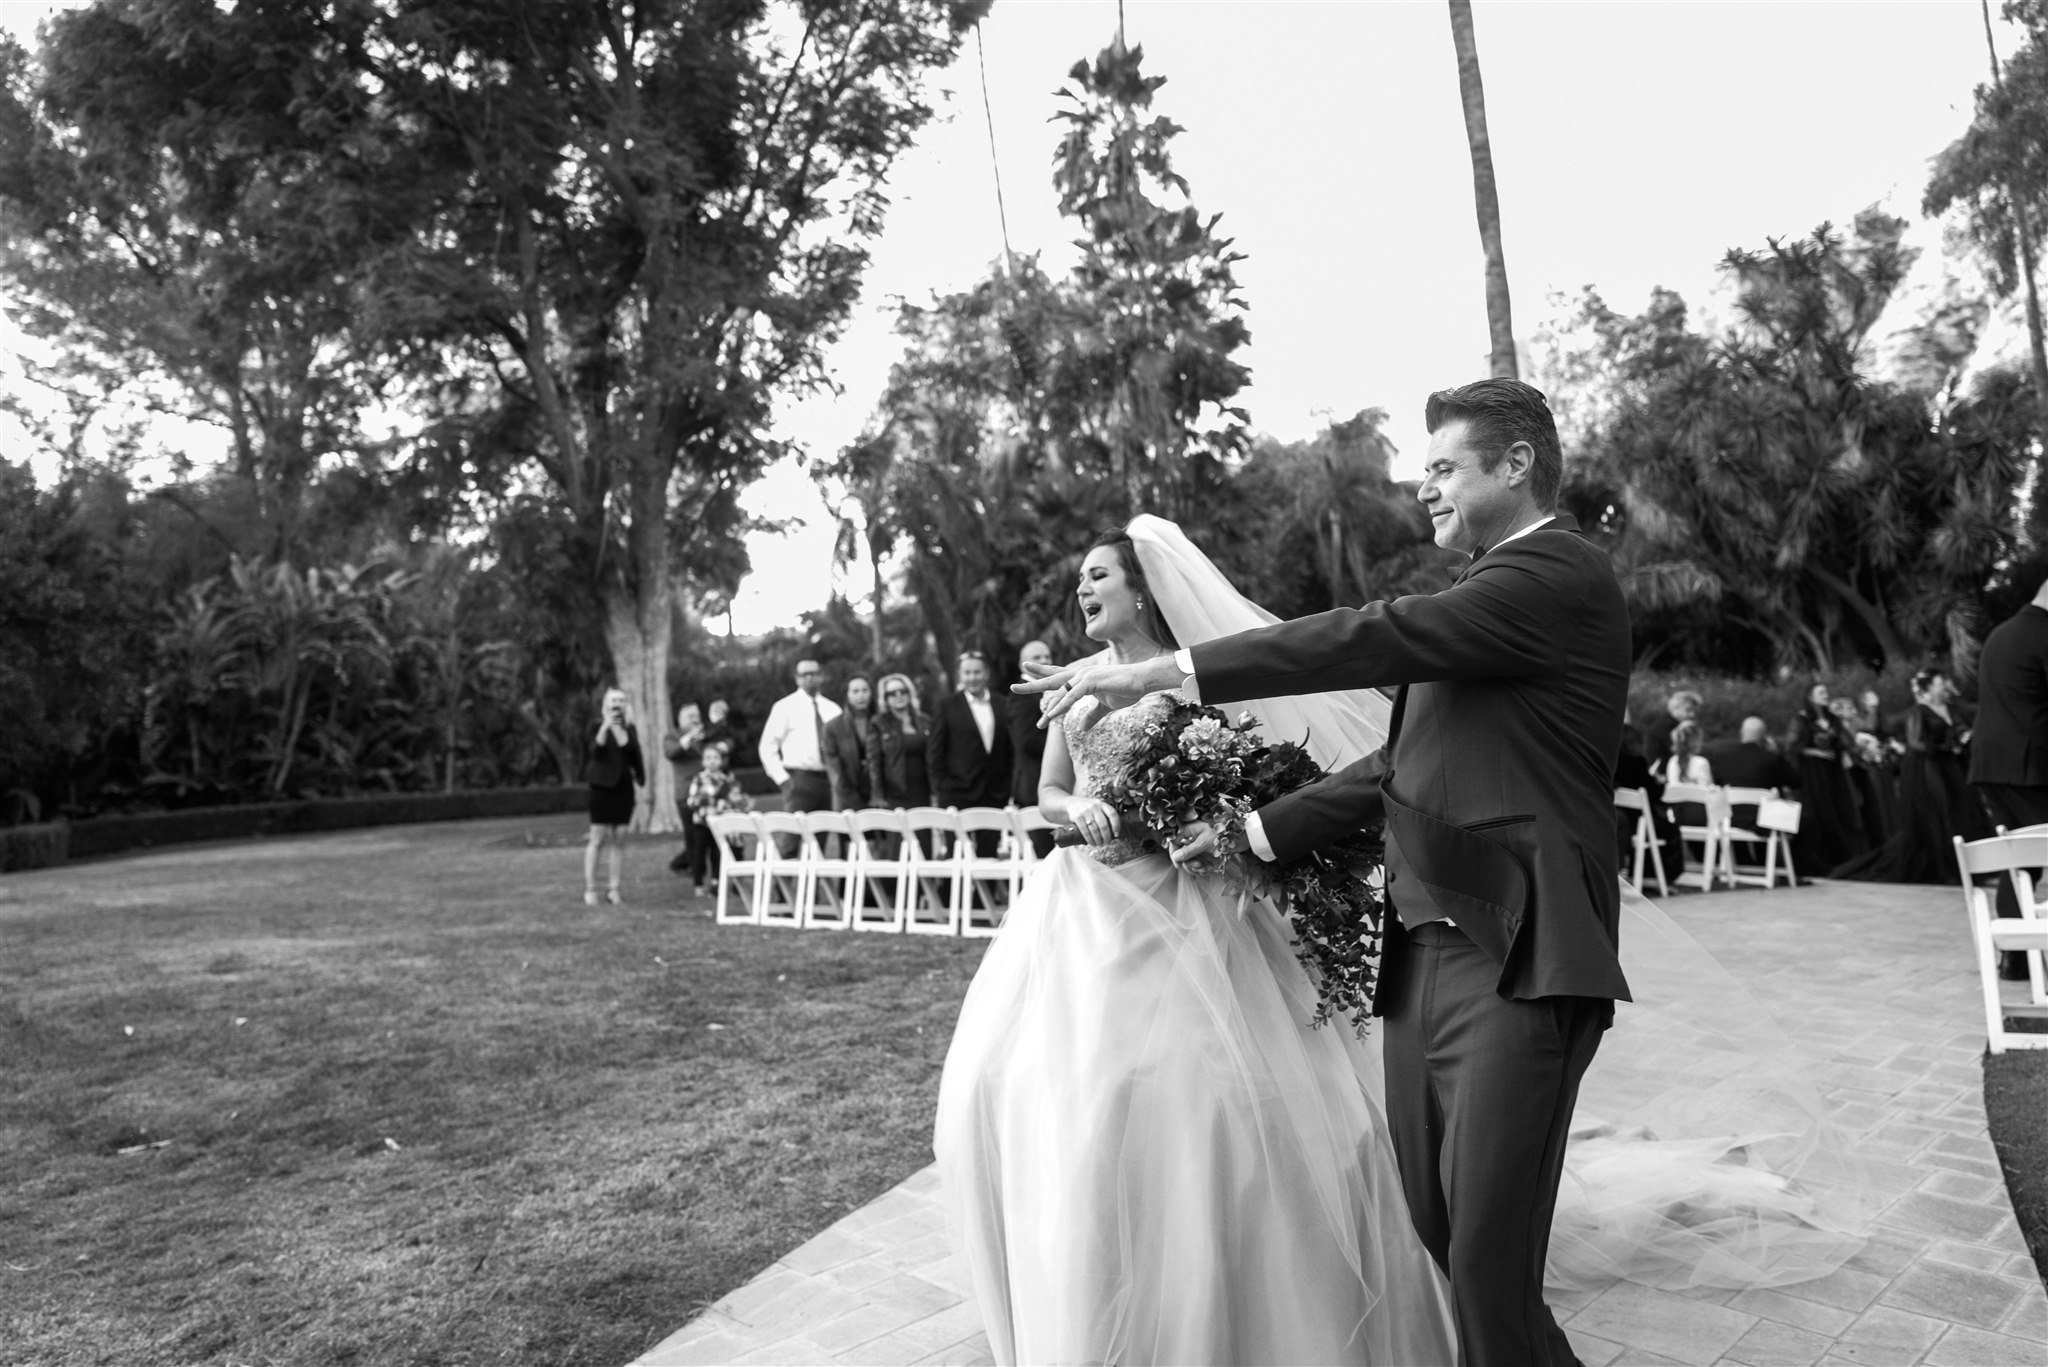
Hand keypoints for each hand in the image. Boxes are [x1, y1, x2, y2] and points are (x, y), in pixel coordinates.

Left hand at [1013, 656, 1181, 728]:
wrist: (1143, 680)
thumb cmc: (1126, 689)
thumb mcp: (1106, 706)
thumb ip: (1092, 715)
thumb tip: (1082, 728)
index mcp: (1081, 678)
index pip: (1057, 675)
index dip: (1041, 674)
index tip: (1024, 671)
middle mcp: (1080, 673)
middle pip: (1051, 679)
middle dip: (1032, 683)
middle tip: (1012, 686)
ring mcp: (1085, 676)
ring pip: (1061, 692)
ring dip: (1050, 709)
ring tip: (1040, 722)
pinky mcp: (1092, 681)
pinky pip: (1073, 695)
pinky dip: (1063, 705)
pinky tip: (1054, 714)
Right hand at [1067, 797, 1121, 845]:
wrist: (1072, 804)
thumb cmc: (1089, 810)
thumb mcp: (1098, 808)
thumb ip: (1105, 817)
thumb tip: (1115, 834)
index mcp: (1102, 804)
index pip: (1113, 814)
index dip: (1116, 825)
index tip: (1116, 834)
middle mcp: (1094, 806)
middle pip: (1103, 824)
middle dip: (1106, 836)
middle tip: (1107, 843)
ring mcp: (1085, 811)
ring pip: (1094, 829)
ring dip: (1098, 840)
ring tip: (1100, 845)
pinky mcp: (1077, 816)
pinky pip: (1085, 831)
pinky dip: (1089, 839)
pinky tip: (1092, 843)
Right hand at [1171, 819, 1244, 865]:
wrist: (1241, 836)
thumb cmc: (1223, 833)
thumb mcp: (1205, 842)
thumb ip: (1189, 851)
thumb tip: (1175, 857)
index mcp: (1188, 830)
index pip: (1173, 842)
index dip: (1174, 854)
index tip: (1179, 865)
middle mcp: (1190, 838)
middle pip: (1180, 854)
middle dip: (1188, 863)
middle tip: (1200, 865)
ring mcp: (1197, 847)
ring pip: (1188, 861)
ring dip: (1195, 867)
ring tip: (1205, 868)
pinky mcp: (1203, 854)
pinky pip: (1196, 864)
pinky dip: (1200, 868)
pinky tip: (1208, 868)